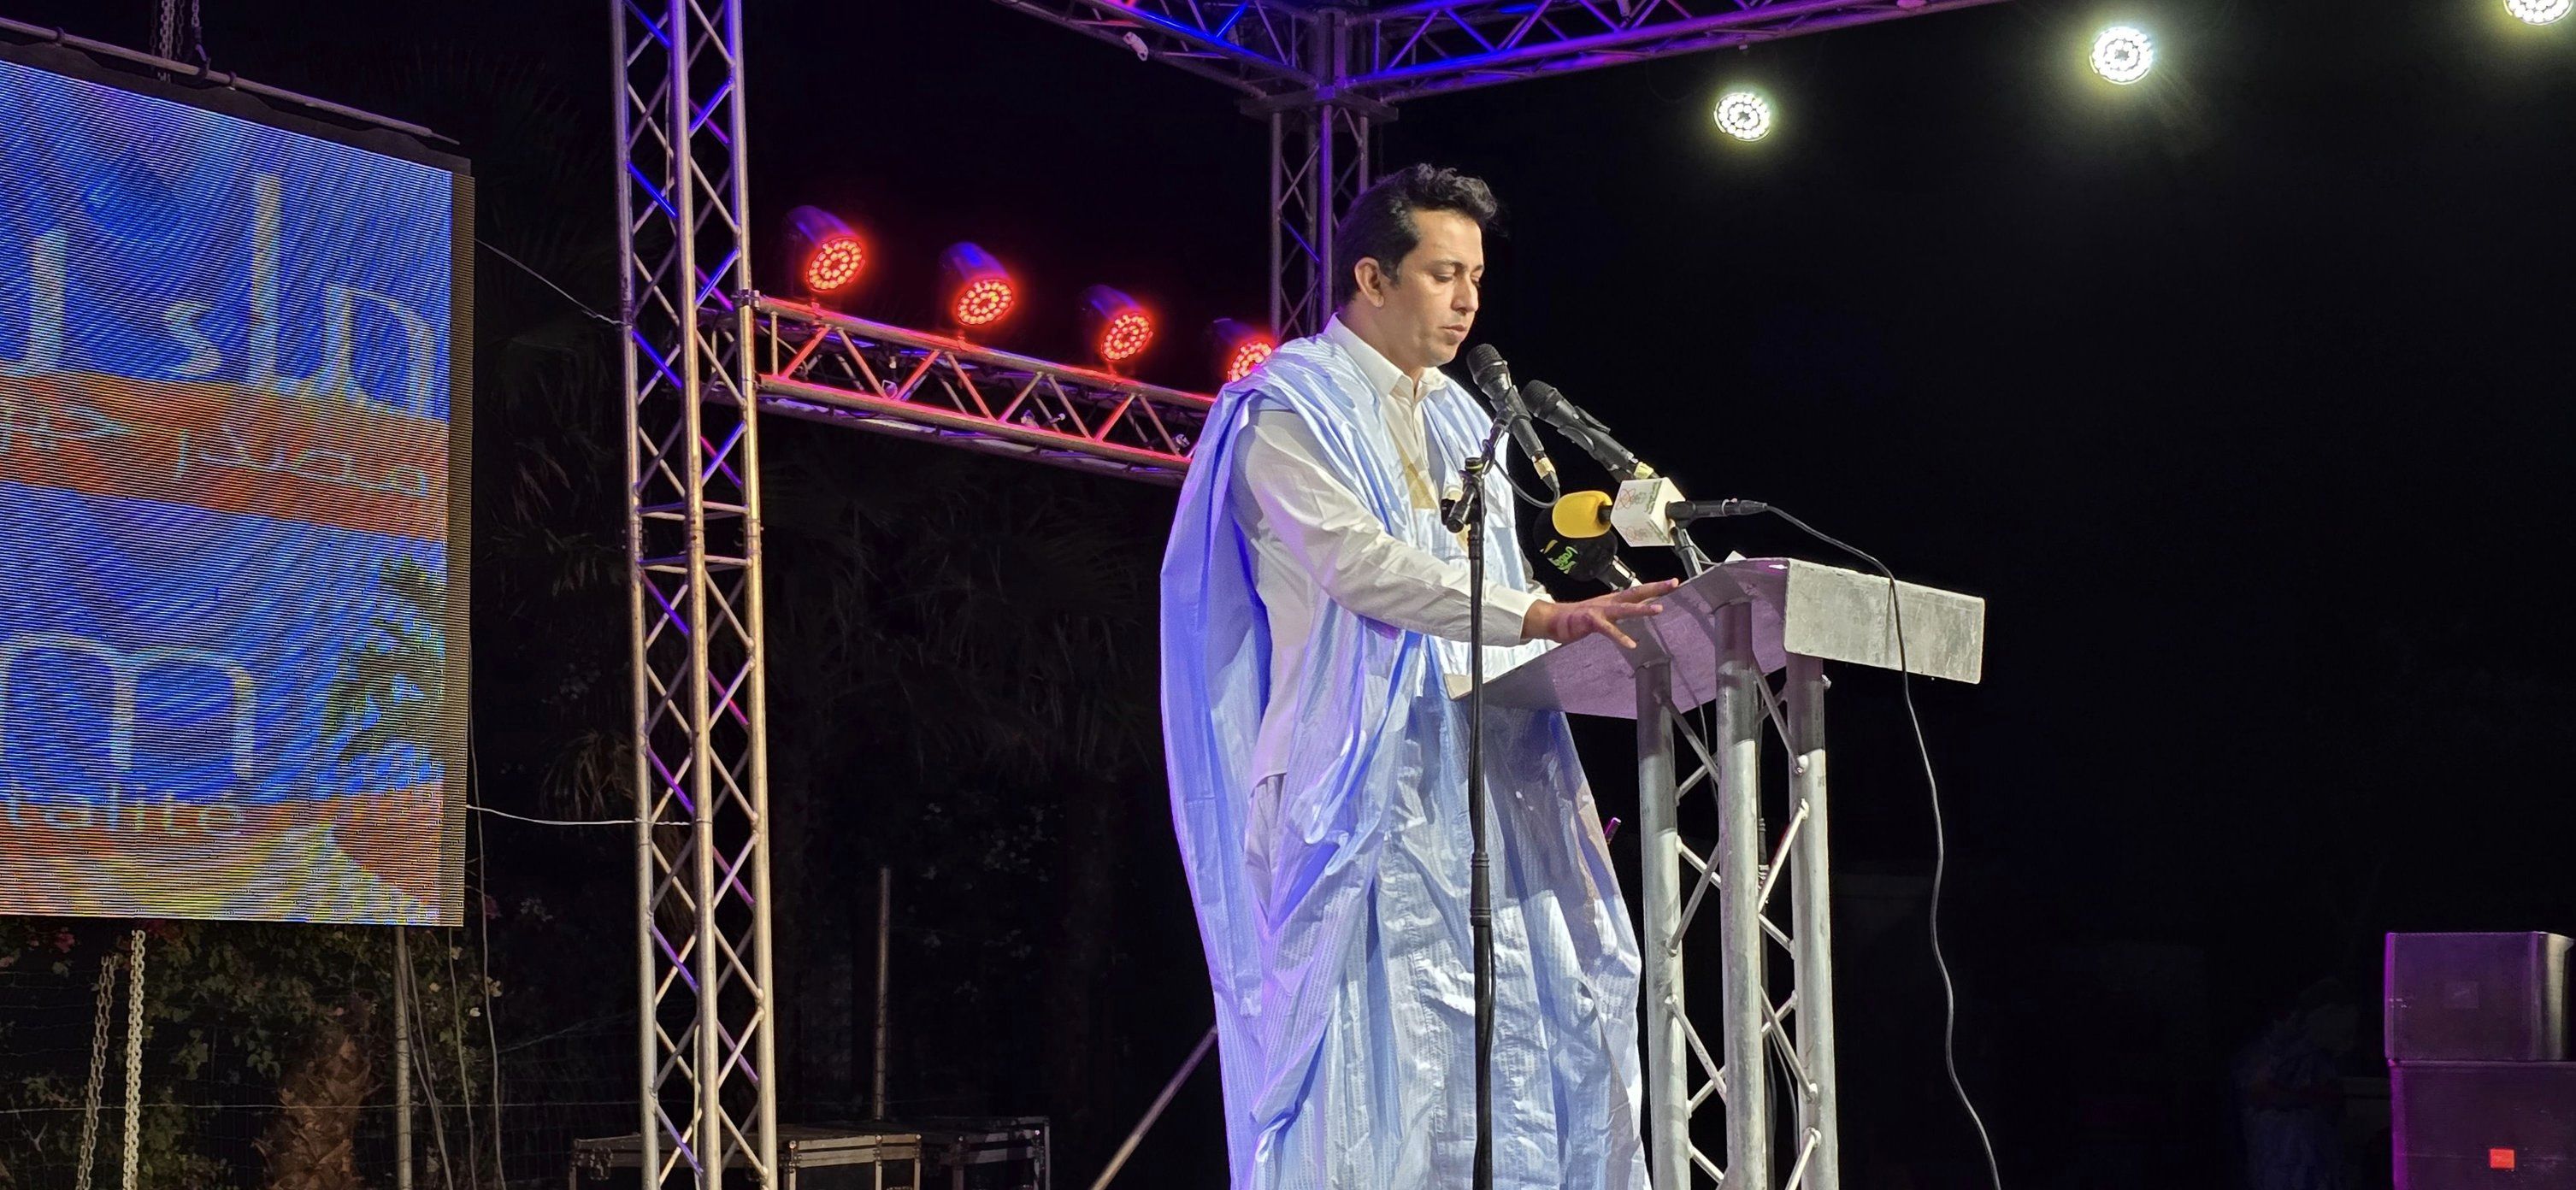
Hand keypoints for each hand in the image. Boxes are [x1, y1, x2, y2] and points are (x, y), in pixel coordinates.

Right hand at [1521, 579, 1678, 649]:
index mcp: (1613, 600)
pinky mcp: (1591, 622)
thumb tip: (1634, 608)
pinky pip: (1608, 630)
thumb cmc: (1578, 618)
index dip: (1656, 587)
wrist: (1554, 619)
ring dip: (1642, 608)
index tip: (1674, 582)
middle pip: (1636, 592)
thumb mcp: (1603, 612)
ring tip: (1658, 609)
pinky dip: (1620, 637)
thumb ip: (1619, 611)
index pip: (1638, 591)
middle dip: (1655, 588)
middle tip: (1673, 583)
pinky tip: (1630, 645)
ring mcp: (1600, 611)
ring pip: (1625, 608)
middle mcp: (1610, 602)